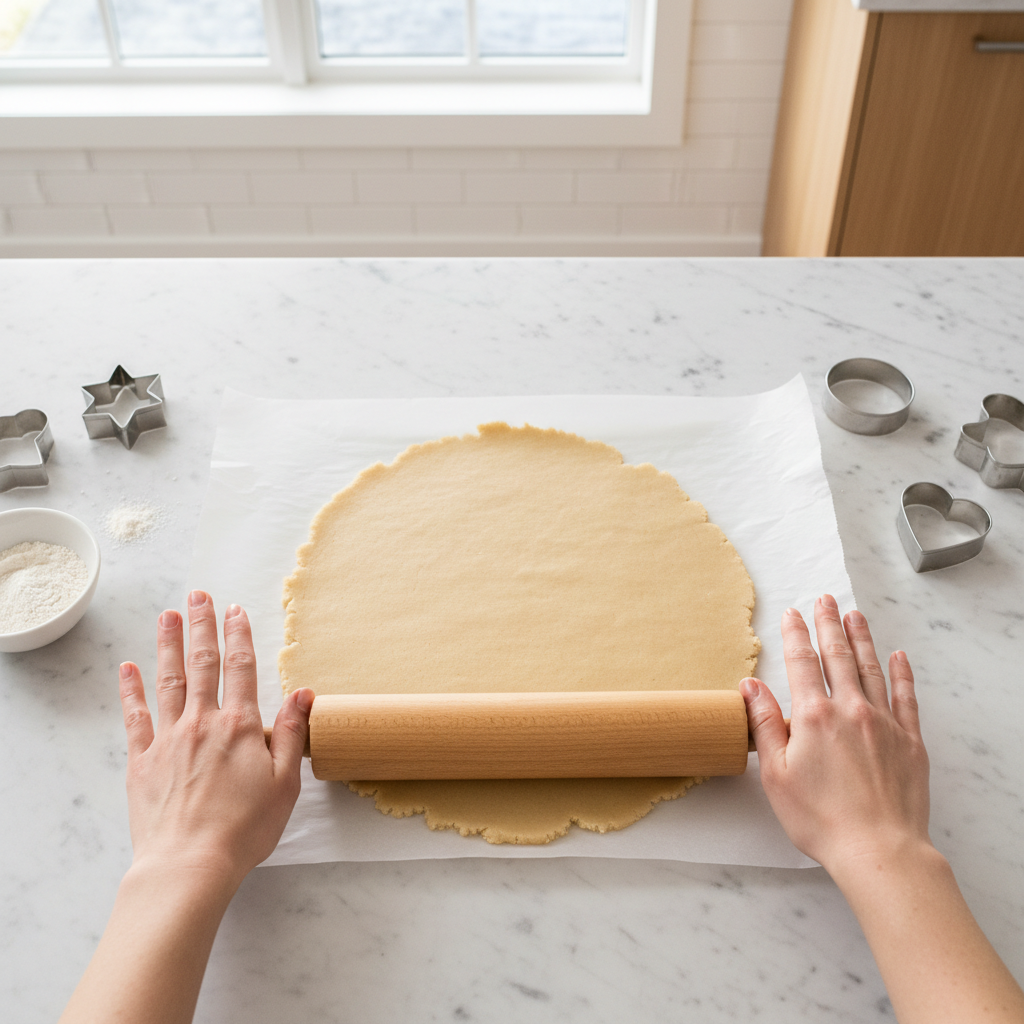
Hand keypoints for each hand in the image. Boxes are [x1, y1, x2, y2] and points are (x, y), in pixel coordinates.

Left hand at [118, 590, 312, 888]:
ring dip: (168, 646)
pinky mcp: (142, 761)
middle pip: (203, 665)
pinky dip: (131, 691)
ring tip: (167, 616)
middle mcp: (203, 723)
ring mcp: (169, 739)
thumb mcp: (285, 781)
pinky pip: (135, 717)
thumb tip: (304, 692)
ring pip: (169, 681)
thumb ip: (292, 732)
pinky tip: (128, 668)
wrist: (189, 864)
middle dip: (202, 627)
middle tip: (198, 596)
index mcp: (241, 726)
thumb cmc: (244, 828)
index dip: (239, 636)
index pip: (241, 669)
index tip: (236, 610)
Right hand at [741, 595, 931, 876]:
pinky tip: (899, 656)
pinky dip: (902, 673)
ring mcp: (884, 722)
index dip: (795, 635)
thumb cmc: (821, 819)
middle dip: (829, 624)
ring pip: (870, 668)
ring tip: (854, 615)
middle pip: (837, 656)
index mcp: (813, 717)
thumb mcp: (776, 774)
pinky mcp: (910, 741)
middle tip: (825, 600)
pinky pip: (906, 697)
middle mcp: (850, 710)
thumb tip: (751, 686)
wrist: (879, 850)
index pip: (801, 663)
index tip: (793, 614)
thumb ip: (764, 725)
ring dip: (861, 638)